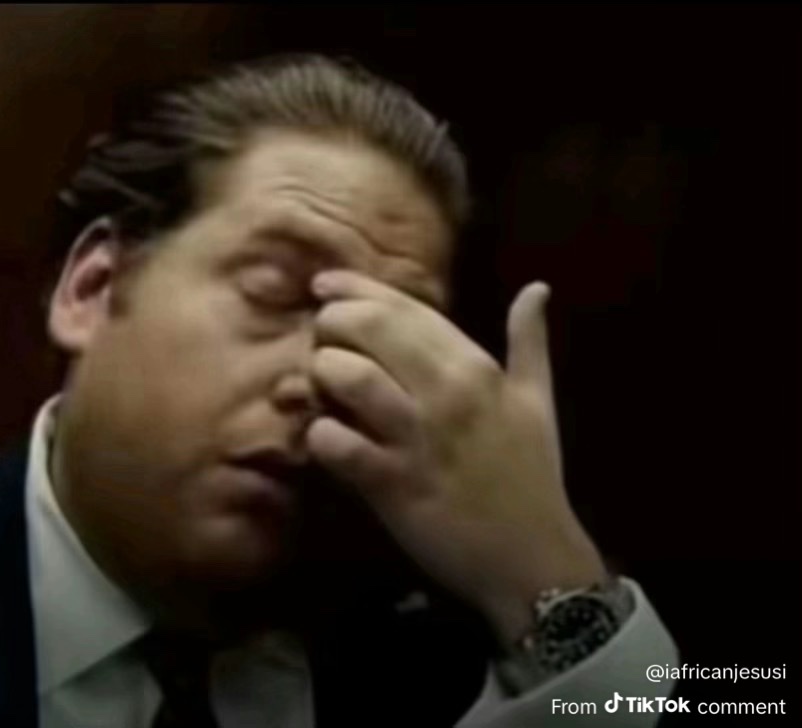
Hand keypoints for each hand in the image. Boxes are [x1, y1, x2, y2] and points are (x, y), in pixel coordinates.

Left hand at [305, 270, 607, 648]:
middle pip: (369, 329)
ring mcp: (416, 438)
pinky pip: (336, 443)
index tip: (324, 284)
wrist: (532, 558)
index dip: (356, 288)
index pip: (405, 308)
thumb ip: (530, 342)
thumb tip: (537, 287)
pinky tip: (326, 437)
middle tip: (320, 337)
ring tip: (320, 386)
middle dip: (331, 323)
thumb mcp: (537, 402)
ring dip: (321, 374)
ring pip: (347, 377)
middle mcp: (445, 392)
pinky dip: (320, 435)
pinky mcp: (390, 484)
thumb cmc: (532, 476)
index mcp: (476, 366)